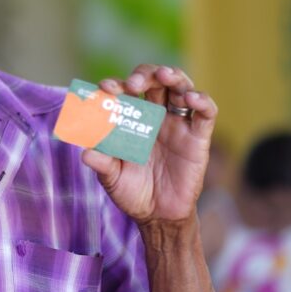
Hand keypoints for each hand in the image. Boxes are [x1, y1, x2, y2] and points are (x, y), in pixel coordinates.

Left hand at [81, 65, 216, 223]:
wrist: (158, 216)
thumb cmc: (132, 192)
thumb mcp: (112, 178)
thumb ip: (102, 163)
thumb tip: (85, 152)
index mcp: (132, 120)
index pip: (125, 92)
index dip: (116, 85)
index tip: (105, 89)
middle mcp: (155, 116)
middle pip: (154, 81)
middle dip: (143, 75)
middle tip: (133, 85)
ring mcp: (178, 124)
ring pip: (180, 87)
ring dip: (173, 76)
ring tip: (163, 75)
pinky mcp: (198, 137)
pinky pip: (206, 112)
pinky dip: (202, 100)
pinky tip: (191, 98)